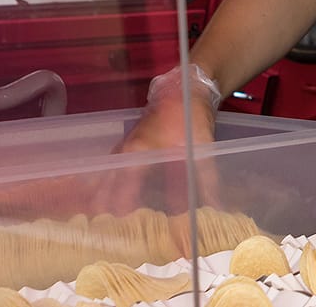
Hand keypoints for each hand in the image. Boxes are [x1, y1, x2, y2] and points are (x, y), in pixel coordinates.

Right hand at [98, 75, 222, 214]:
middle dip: (101, 204)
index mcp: (138, 153)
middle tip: (100, 228)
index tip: (116, 229)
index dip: (119, 209)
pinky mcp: (132, 143)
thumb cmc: (190, 116)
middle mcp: (126, 150)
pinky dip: (110, 181)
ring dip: (102, 193)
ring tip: (98, 217)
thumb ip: (207, 179)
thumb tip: (217, 207)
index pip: (121, 188)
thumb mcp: (202, 148)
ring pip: (107, 174)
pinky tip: (110, 193)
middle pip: (105, 182)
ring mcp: (126, 145)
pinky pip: (114, 166)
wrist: (186, 88)